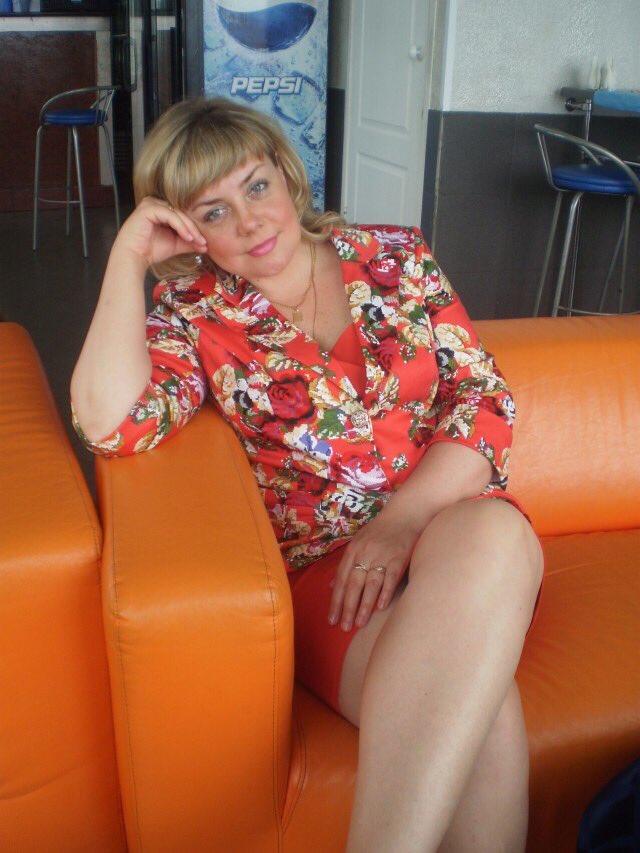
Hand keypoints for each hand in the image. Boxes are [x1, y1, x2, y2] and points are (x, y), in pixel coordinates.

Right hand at [112, 196, 208, 267]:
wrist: (134, 257)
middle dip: (195, 229)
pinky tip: (188, 237)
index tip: (205, 243)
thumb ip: (188, 242)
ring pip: (177, 213)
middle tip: (204, 242)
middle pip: (182, 213)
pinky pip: (170, 215)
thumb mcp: (175, 244)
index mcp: (161, 209)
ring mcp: (151, 204)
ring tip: (197, 241)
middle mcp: (156, 203)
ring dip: (190, 228)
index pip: (183, 215)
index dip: (195, 229)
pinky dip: (181, 226)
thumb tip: (205, 245)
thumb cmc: (151, 250)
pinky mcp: (148, 208)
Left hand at [328, 508, 423, 631]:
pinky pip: (390, 577)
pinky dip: (385, 592)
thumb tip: (331, 585)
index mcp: (353, 550)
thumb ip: (345, 564)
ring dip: (364, 605)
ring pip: (370, 584)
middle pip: (353, 584)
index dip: (336, 600)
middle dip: (347, 607)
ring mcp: (382, 555)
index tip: (331, 618)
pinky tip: (380, 607)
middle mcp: (365, 553)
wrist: (404, 513)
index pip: (341, 579)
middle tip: (343, 627)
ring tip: (359, 623)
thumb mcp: (358, 542)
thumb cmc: (380, 530)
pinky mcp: (399, 557)